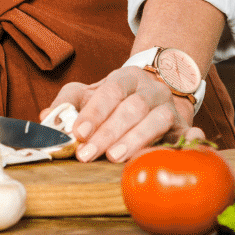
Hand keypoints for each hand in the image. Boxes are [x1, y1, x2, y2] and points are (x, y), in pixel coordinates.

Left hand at [41, 68, 200, 162]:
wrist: (155, 94)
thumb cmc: (116, 99)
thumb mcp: (91, 94)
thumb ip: (68, 102)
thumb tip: (45, 117)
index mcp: (126, 77)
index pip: (110, 91)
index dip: (94, 112)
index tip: (78, 133)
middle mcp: (150, 89)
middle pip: (132, 107)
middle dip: (108, 132)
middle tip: (89, 154)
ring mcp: (170, 106)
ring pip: (157, 119)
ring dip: (135, 139)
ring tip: (115, 158)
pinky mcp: (184, 126)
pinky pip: (187, 133)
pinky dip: (189, 139)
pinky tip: (180, 149)